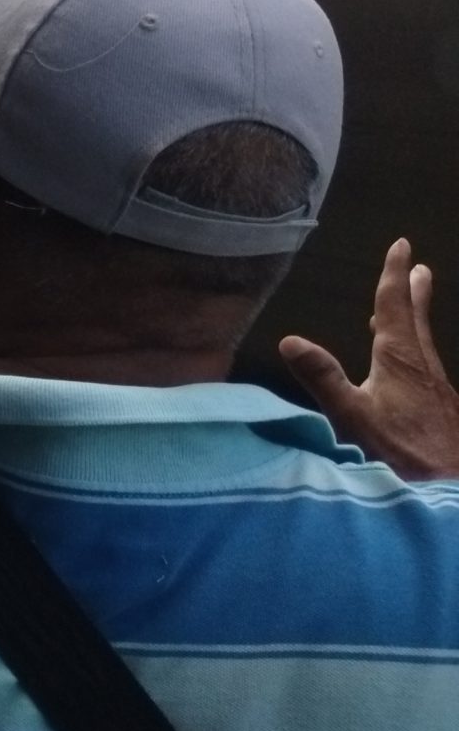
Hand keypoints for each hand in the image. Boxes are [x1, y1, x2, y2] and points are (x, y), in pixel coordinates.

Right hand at [282, 238, 458, 480]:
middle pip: (417, 321)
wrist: (450, 484)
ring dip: (416, 320)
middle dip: (414, 294)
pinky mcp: (444, 408)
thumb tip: (289, 340)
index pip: (394, 308)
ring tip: (413, 308)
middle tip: (421, 269)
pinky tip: (412, 368)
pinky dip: (416, 351)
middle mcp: (423, 367)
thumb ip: (323, 378)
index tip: (402, 246)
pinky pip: (427, 367)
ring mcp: (437, 388)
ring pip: (425, 344)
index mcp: (399, 360)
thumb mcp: (352, 416)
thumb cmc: (402, 452)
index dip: (394, 276)